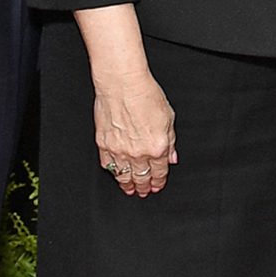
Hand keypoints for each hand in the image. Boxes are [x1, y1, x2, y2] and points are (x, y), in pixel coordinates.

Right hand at [93, 67, 175, 198]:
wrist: (122, 85)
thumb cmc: (146, 95)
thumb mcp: (169, 117)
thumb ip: (171, 141)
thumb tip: (172, 157)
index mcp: (157, 146)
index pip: (159, 171)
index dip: (159, 181)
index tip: (158, 185)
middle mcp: (138, 152)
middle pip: (142, 177)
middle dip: (144, 186)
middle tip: (144, 192)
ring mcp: (119, 150)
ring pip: (123, 175)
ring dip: (128, 184)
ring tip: (130, 189)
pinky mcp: (103, 144)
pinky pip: (108, 164)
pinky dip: (113, 172)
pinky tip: (116, 174)